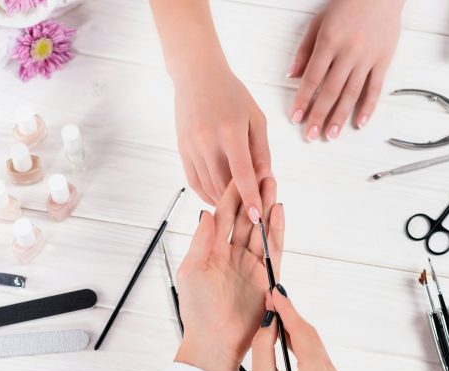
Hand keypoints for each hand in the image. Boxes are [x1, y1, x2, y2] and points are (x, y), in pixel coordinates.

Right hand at [174, 62, 269, 218]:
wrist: (196, 76)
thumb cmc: (231, 94)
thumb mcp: (256, 118)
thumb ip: (261, 150)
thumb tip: (266, 179)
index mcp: (230, 132)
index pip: (242, 174)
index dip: (250, 197)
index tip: (257, 216)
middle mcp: (208, 141)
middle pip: (223, 185)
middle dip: (238, 204)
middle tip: (252, 214)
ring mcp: (191, 147)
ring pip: (208, 187)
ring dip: (223, 201)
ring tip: (238, 207)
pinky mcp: (182, 149)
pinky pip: (194, 181)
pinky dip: (207, 194)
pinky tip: (219, 197)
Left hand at [174, 178, 283, 370]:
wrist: (215, 342)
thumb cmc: (198, 311)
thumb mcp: (191, 271)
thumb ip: (201, 242)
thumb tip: (207, 213)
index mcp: (213, 250)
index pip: (224, 216)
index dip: (231, 195)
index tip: (238, 173)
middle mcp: (233, 254)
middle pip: (246, 218)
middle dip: (253, 194)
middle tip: (262, 171)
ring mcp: (251, 264)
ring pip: (261, 229)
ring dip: (267, 206)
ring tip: (272, 184)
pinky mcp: (266, 276)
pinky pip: (273, 249)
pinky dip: (276, 230)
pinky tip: (278, 211)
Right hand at [251, 288, 342, 370]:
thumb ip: (265, 347)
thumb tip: (270, 319)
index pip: (303, 334)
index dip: (287, 310)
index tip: (274, 292)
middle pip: (310, 336)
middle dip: (290, 316)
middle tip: (270, 298)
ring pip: (312, 343)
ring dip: (294, 328)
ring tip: (273, 312)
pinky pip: (314, 354)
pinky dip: (299, 342)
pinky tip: (284, 333)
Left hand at [287, 0, 404, 140]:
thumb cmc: (346, 5)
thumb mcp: (318, 22)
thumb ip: (304, 50)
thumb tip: (291, 76)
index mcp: (328, 42)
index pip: (312, 78)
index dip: (303, 100)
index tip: (296, 117)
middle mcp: (348, 52)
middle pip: (331, 91)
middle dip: (319, 115)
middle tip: (311, 135)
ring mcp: (367, 58)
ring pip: (352, 93)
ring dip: (340, 117)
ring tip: (331, 134)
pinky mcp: (383, 61)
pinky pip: (375, 88)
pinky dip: (368, 107)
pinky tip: (360, 123)